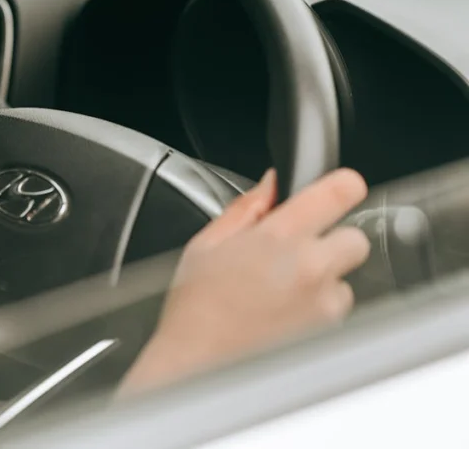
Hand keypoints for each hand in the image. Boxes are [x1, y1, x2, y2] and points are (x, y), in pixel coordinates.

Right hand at [121, 168, 369, 393]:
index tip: (339, 189)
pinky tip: (282, 315)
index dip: (342, 186)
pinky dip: (317, 310)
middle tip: (296, 253)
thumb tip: (271, 184)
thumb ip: (246, 208)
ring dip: (323, 280)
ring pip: (345, 278)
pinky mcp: (330, 333)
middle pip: (355, 237)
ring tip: (280, 293)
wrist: (197, 366)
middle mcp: (310, 269)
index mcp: (279, 238)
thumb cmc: (195, 310)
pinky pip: (336, 310)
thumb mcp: (206, 245)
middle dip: (331, 241)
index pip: (341, 191)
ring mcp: (324, 305)